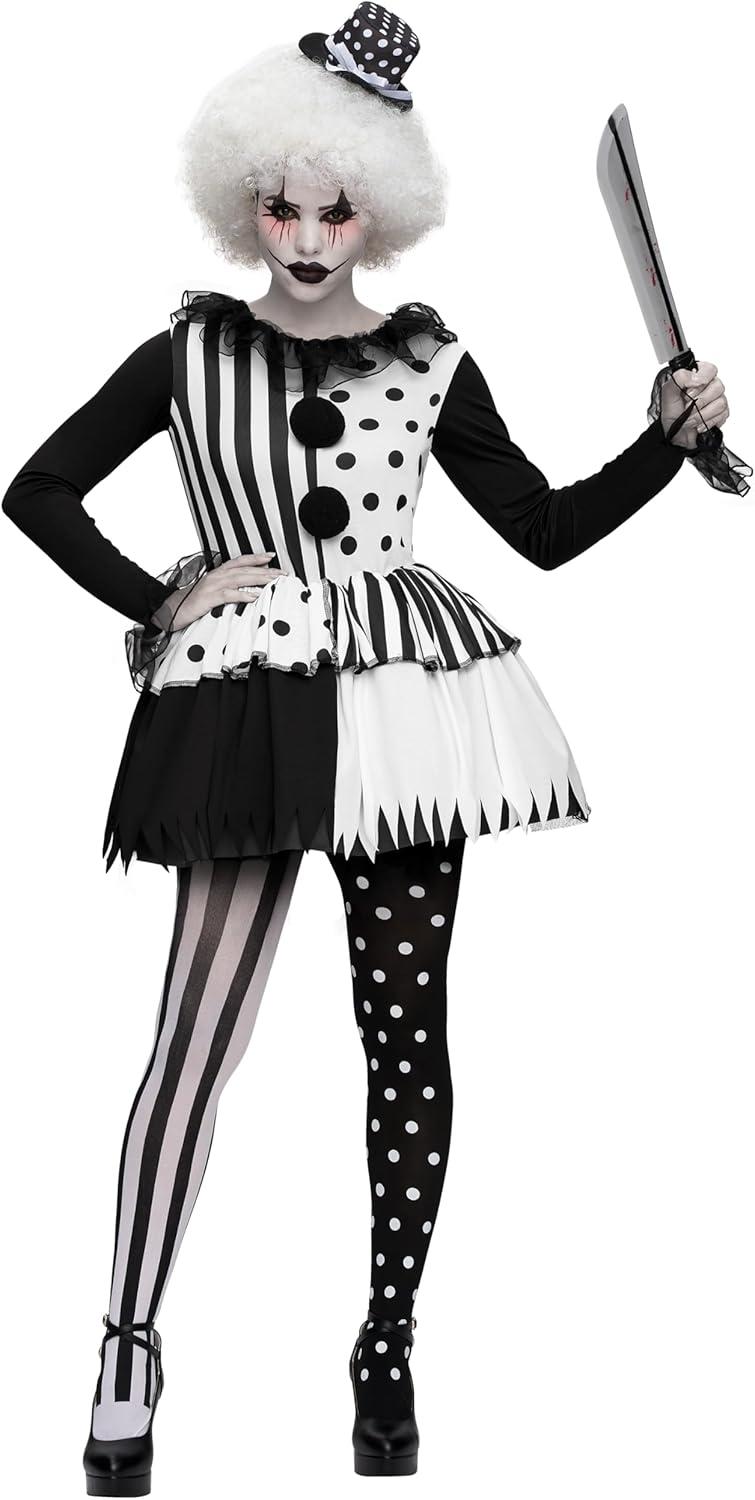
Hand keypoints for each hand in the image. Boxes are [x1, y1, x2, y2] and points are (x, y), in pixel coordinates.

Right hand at [165, 552, 286, 630]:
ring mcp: (213, 585)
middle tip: (282, 573)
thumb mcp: (212, 591)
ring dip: (259, 579)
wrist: (170, 609)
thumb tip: (248, 589)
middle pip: (245, 569)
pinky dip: (243, 594)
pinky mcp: (209, 598)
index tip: (272, 557)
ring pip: (240, 579)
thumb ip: (228, 587)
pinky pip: (229, 594)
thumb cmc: (192, 602)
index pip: (241, 561)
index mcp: (218, 573)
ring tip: (274, 581)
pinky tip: (254, 596)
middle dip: (266, 571)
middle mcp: (217, 575)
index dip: (257, 558)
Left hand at [660, 362, 729, 448]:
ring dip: (701, 414)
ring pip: (721, 402)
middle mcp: (710, 385)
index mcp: (698, 375)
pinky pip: (723, 415)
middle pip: (718, 386)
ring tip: (690, 418)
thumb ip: (680, 378)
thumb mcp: (668, 392)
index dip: (701, 381)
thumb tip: (697, 377)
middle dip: (699, 402)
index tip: (688, 393)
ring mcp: (718, 399)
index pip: (710, 369)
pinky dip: (707, 422)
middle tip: (687, 407)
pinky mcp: (722, 413)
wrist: (674, 432)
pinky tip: (698, 424)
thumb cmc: (672, 411)